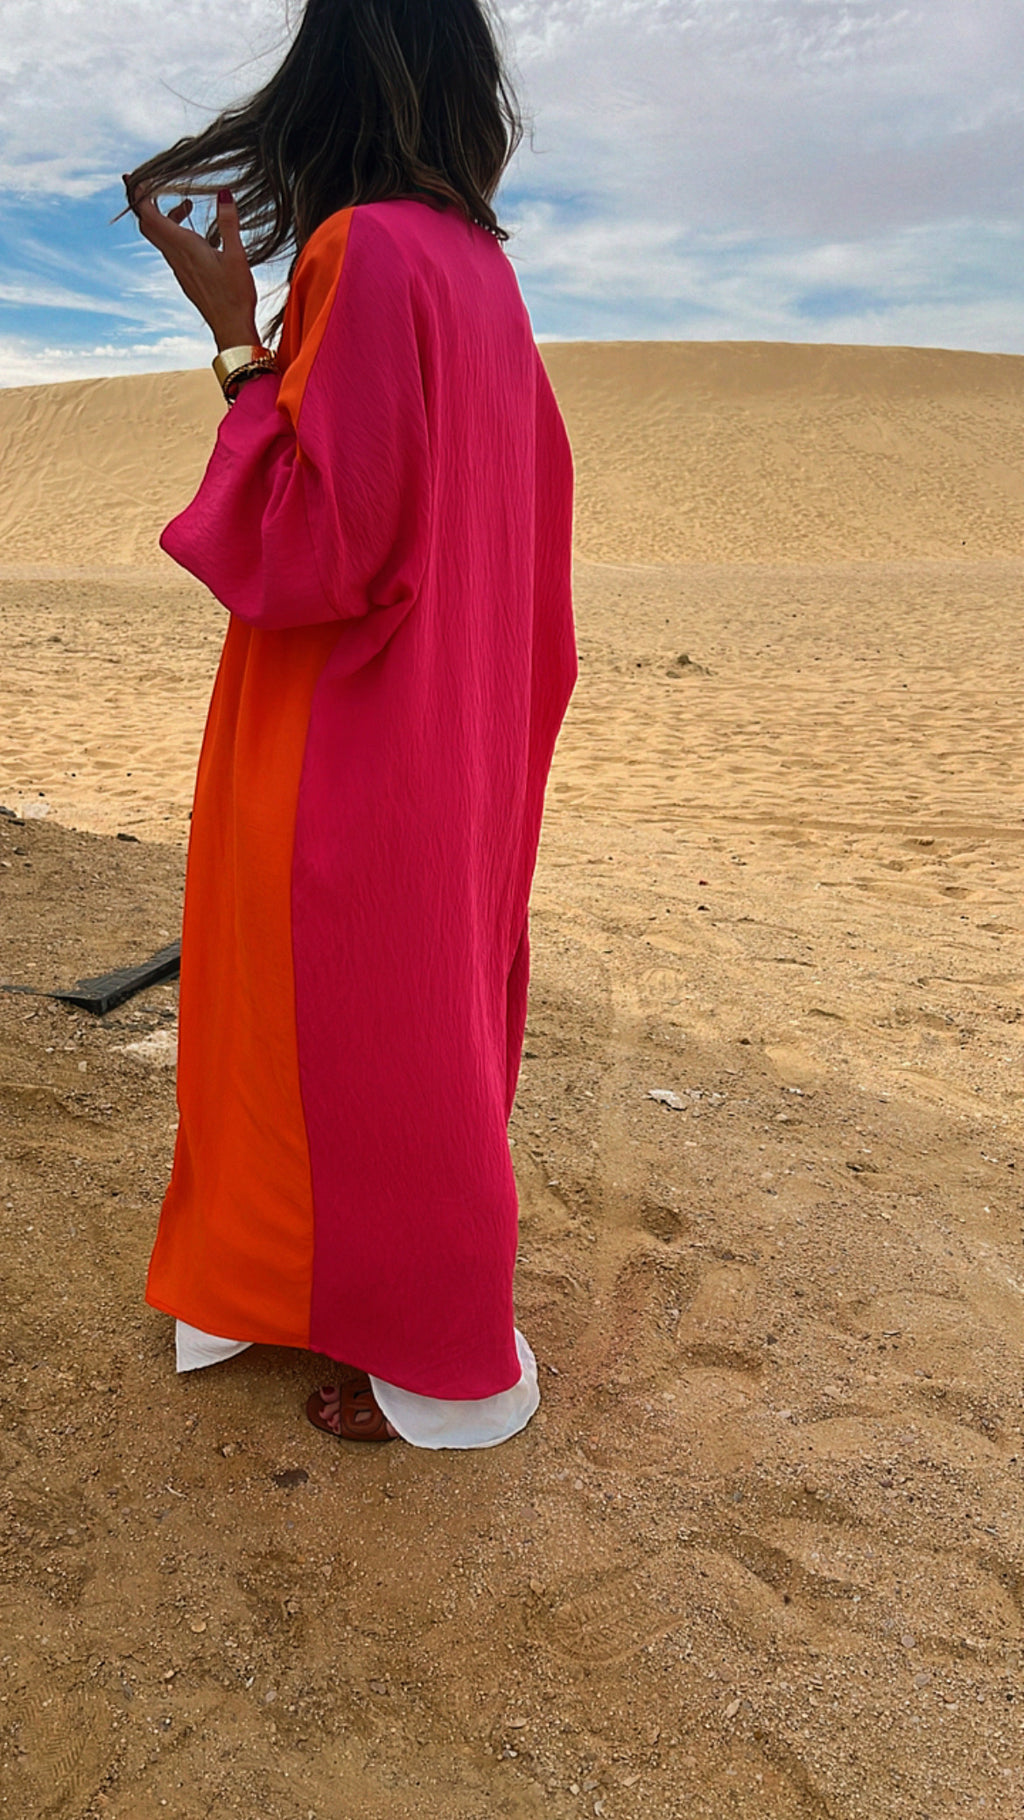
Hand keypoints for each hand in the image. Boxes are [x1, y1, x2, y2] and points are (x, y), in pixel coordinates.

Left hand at [126, 181, 259, 351]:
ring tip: (186, 205)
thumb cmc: (235, 295)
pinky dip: (174, 231)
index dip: (139, 196)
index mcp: (184, 247)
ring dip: (165, 216)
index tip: (135, 179)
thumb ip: (229, 224)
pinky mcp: (184, 275)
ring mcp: (178, 267)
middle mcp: (176, 256)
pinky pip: (170, 248)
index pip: (149, 216)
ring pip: (159, 236)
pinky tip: (193, 232)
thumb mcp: (237, 256)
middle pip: (147, 225)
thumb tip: (223, 194)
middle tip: (147, 184)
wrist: (231, 327)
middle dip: (144, 202)